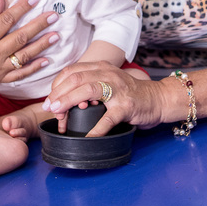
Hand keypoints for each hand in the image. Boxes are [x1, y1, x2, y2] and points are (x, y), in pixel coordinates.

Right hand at [0, 0, 59, 82]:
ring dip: (41, 45)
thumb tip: (1, 0)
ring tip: (56, 35)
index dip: (22, 8)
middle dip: (38, 25)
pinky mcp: (0, 78)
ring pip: (23, 56)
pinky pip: (20, 74)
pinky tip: (47, 60)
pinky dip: (34, 68)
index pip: (7, 20)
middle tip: (53, 16)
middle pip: (20, 37)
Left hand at [43, 62, 158, 136]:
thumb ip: (88, 85)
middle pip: (75, 79)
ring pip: (88, 91)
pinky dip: (95, 129)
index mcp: (100, 68)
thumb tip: (61, 100)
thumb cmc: (129, 93)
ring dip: (69, 103)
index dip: (56, 86)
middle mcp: (108, 74)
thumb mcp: (107, 81)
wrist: (157, 98)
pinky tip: (86, 138)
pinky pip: (107, 118)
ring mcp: (118, 90)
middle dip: (58, 94)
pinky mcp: (126, 107)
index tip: (50, 101)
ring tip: (59, 115)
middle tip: (50, 109)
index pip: (71, 71)